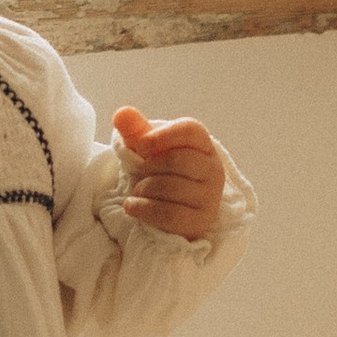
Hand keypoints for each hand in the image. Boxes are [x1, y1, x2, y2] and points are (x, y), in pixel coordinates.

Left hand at [112, 106, 225, 240]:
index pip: (191, 130)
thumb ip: (135, 129)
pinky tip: (132, 206)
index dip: (163, 135)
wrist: (169, 206)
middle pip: (178, 160)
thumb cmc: (161, 171)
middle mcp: (214, 170)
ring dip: (143, 188)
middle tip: (140, 173)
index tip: (142, 145)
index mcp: (203, 146)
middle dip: (148, 167)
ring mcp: (210, 198)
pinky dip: (143, 209)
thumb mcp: (147, 148)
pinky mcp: (200, 222)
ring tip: (138, 190)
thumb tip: (122, 114)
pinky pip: (168, 214)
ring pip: (171, 188)